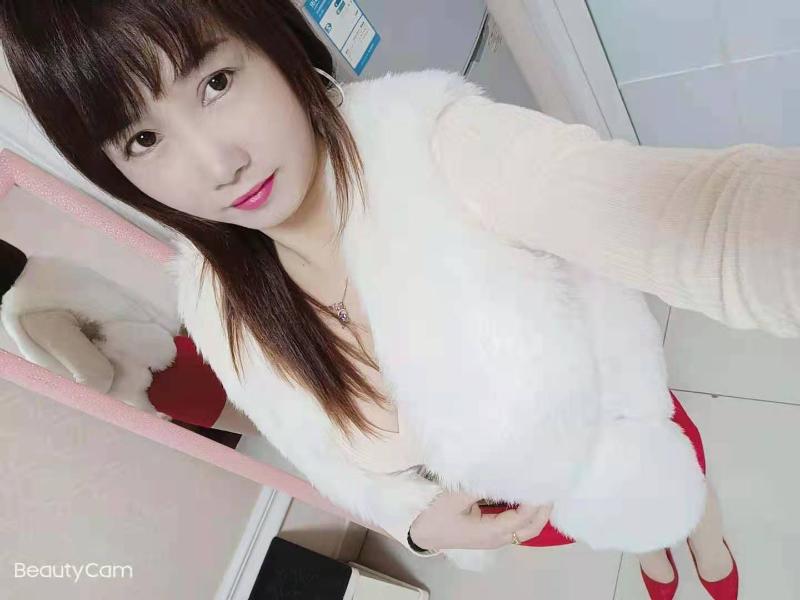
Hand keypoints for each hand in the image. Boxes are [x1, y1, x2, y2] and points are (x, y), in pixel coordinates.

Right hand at [409, 491, 550, 550]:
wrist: (418, 532)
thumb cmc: (434, 515)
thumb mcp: (455, 497)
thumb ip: (480, 485)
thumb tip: (502, 469)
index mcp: (491, 532)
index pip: (523, 517)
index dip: (535, 500)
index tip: (540, 477)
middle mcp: (498, 538)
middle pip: (532, 528)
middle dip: (544, 509)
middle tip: (550, 484)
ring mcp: (495, 537)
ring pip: (526, 528)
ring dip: (536, 510)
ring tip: (541, 487)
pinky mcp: (490, 532)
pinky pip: (515, 524)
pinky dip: (525, 511)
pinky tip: (524, 494)